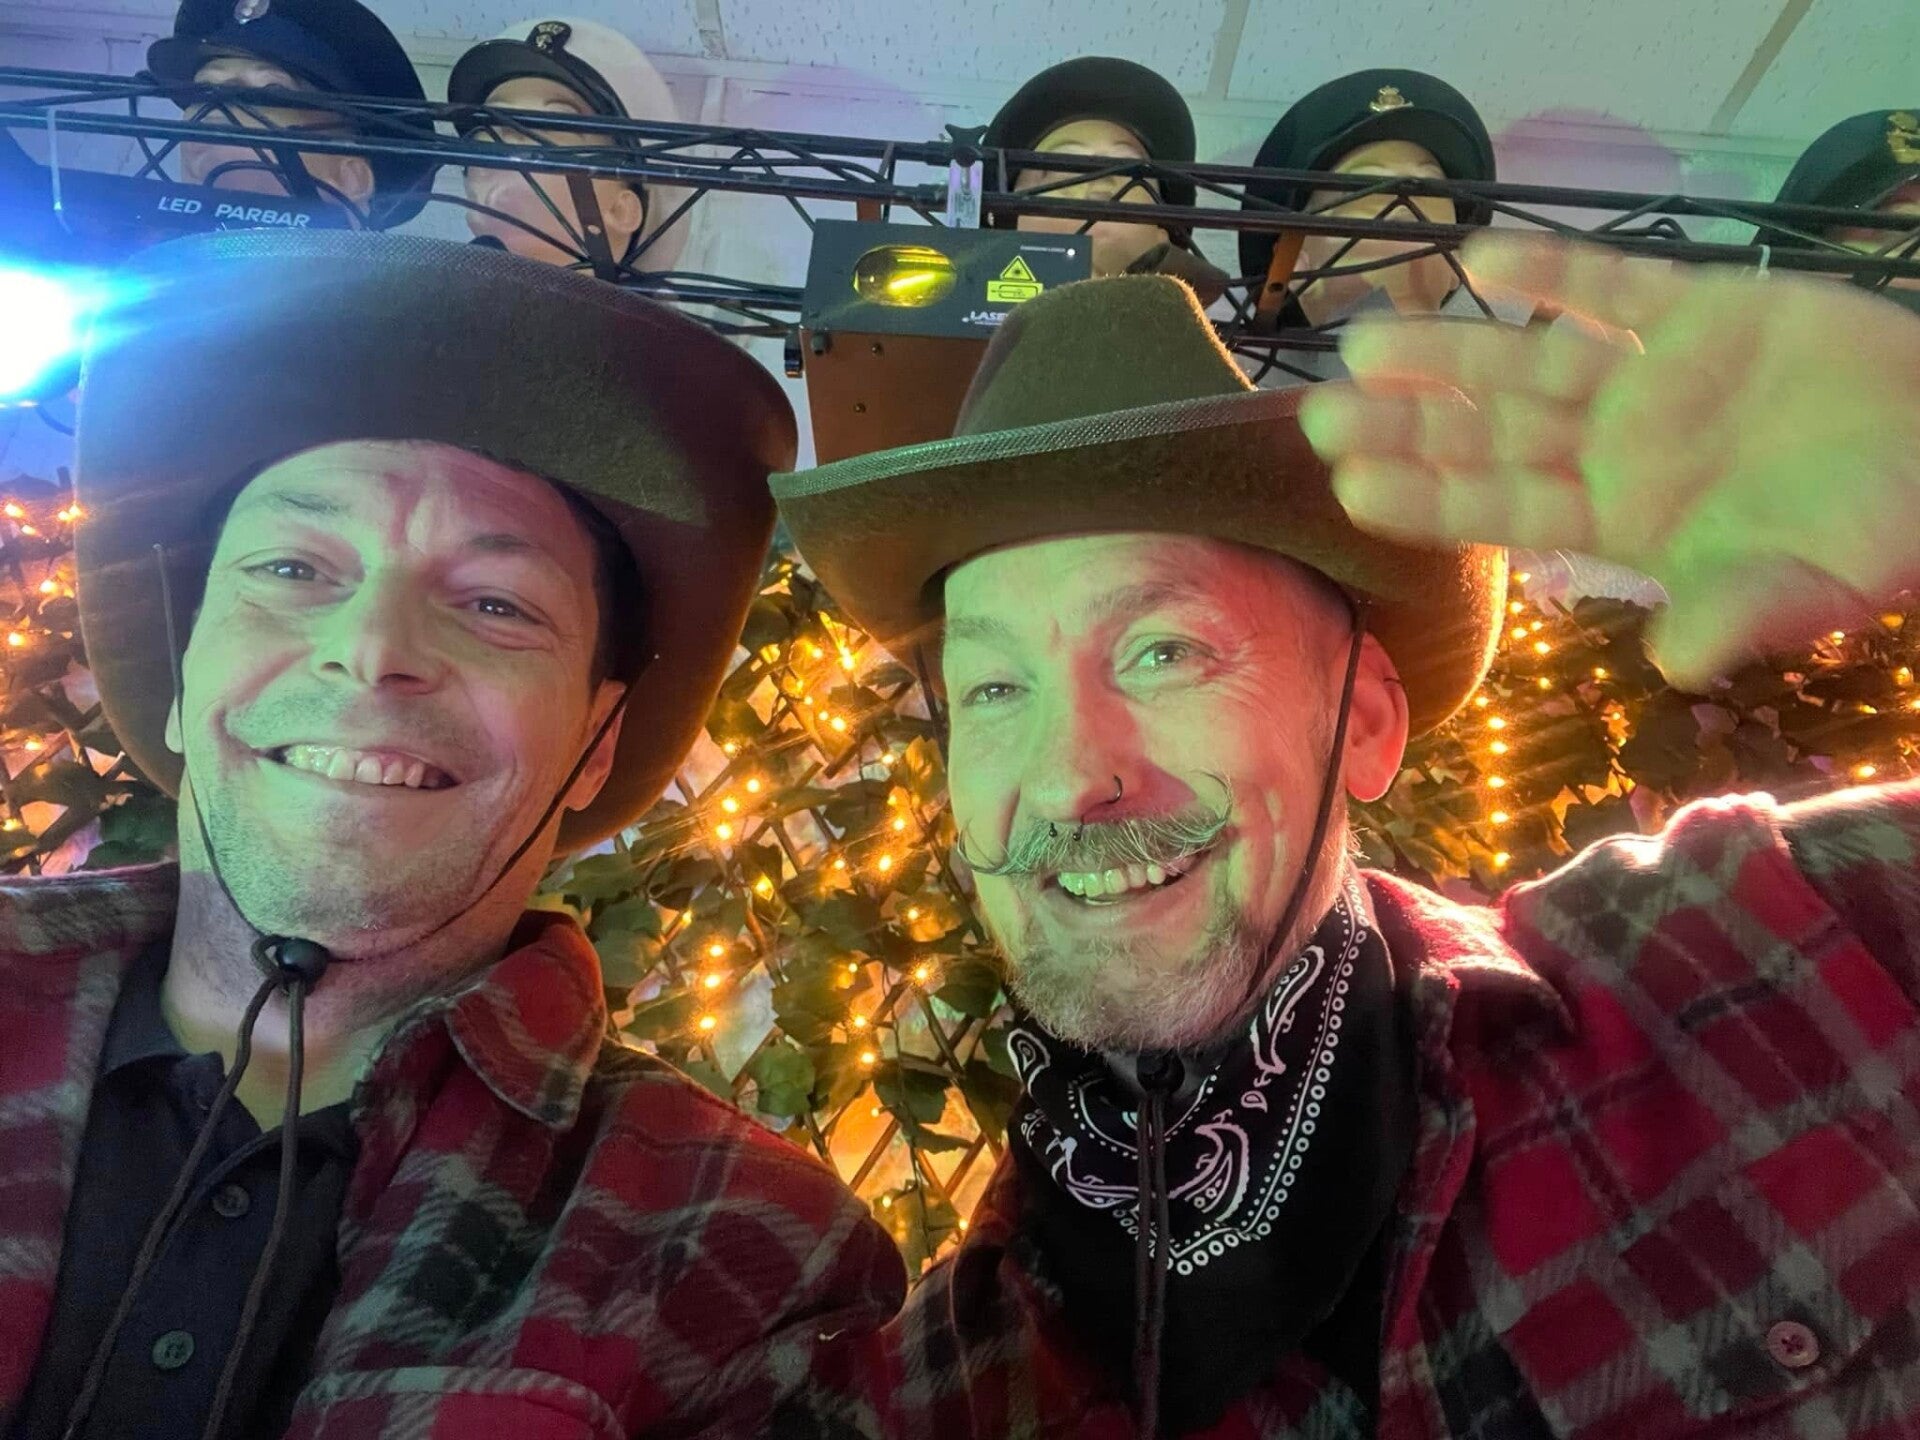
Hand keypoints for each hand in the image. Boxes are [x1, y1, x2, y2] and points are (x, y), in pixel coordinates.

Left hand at [1298, 233, 1919, 688]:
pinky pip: (1615, 287)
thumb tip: (1674, 664)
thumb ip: (1738, 616)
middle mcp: (1620, 448)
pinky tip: (1480, 260)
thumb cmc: (1880, 531)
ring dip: (1451, 350)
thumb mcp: (1812, 587)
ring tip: (1364, 338)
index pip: (1506, 510)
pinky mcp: (1704, 309)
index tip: (1351, 489)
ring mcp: (1653, 377)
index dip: (1432, 498)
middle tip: (1317, 416)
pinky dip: (1556, 273)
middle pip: (1493, 435)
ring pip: (1530, 363)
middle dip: (1409, 426)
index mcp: (1626, 522)